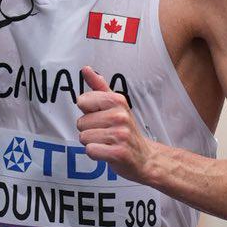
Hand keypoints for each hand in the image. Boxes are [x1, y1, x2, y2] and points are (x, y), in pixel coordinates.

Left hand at [76, 67, 157, 181]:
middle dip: (89, 131)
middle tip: (106, 134)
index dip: (87, 113)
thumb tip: (85, 69)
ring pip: (84, 137)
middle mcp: (120, 115)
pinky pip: (90, 150)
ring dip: (92, 143)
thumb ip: (99, 87)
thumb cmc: (125, 131)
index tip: (102, 118)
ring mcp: (121, 134)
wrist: (145, 158)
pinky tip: (107, 153)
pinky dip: (95, 154)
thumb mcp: (116, 106)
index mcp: (118, 100)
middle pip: (81, 122)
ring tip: (107, 143)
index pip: (82, 101)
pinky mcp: (119, 153)